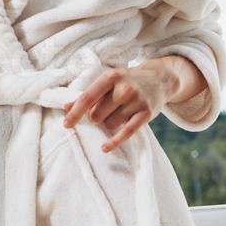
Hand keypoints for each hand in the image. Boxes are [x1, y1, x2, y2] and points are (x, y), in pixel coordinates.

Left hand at [61, 56, 203, 151]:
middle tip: (104, 111)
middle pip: (97, 115)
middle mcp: (124, 88)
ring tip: (117, 114)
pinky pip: (126, 132)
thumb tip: (66, 107)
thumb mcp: (108, 81)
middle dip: (95, 118)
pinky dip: (114, 142)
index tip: (66, 125)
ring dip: (108, 124)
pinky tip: (104, 148)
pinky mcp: (146, 113)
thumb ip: (88, 94)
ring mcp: (136, 101)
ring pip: (109, 125)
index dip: (75, 112)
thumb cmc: (127, 80)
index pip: (87, 97)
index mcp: (110, 77)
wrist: (158, 79)